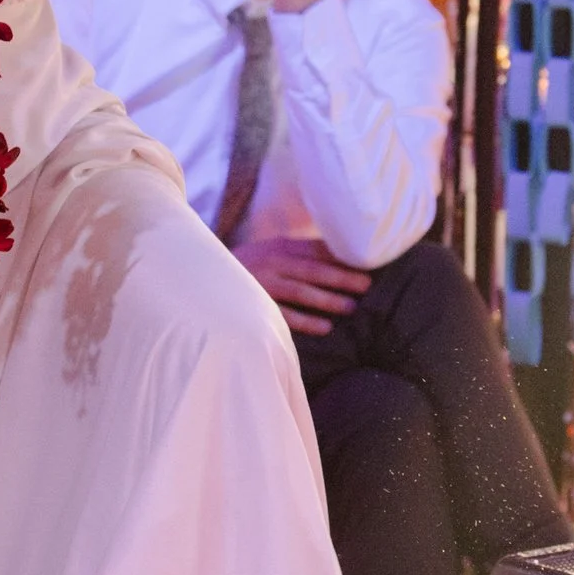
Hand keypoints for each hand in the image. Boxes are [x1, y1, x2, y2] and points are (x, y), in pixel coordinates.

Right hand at [237, 234, 372, 334]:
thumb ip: (299, 253)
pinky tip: (325, 327)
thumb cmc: (250, 266)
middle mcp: (272, 261)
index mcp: (280, 247)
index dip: (342, 257)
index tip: (367, 263)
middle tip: (367, 285)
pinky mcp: (255, 304)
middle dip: (342, 277)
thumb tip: (339, 256)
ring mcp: (263, 282)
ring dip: (328, 299)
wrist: (205, 277)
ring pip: (301, 291)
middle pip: (313, 269)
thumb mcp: (272, 251)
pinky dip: (305, 320)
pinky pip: (283, 313)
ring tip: (351, 307)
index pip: (316, 250)